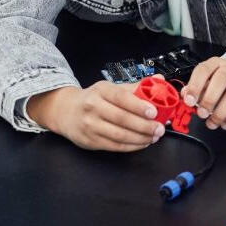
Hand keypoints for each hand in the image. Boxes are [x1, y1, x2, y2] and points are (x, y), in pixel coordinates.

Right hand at [27, 83, 164, 151]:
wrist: (66, 111)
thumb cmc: (93, 99)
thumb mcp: (110, 88)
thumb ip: (135, 87)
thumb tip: (159, 79)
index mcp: (101, 90)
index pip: (121, 97)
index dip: (138, 106)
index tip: (154, 112)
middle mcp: (93, 106)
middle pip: (122, 119)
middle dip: (144, 126)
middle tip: (159, 129)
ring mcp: (90, 125)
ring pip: (119, 135)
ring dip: (140, 138)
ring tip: (153, 137)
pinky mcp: (90, 141)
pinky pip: (115, 146)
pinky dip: (131, 146)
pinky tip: (141, 143)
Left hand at [182, 57, 225, 129]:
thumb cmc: (224, 79)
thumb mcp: (208, 78)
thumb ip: (196, 87)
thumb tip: (186, 95)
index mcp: (215, 63)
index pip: (203, 70)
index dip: (195, 86)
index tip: (189, 101)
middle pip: (220, 80)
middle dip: (209, 100)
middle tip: (202, 113)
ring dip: (220, 113)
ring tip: (212, 122)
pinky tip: (225, 123)